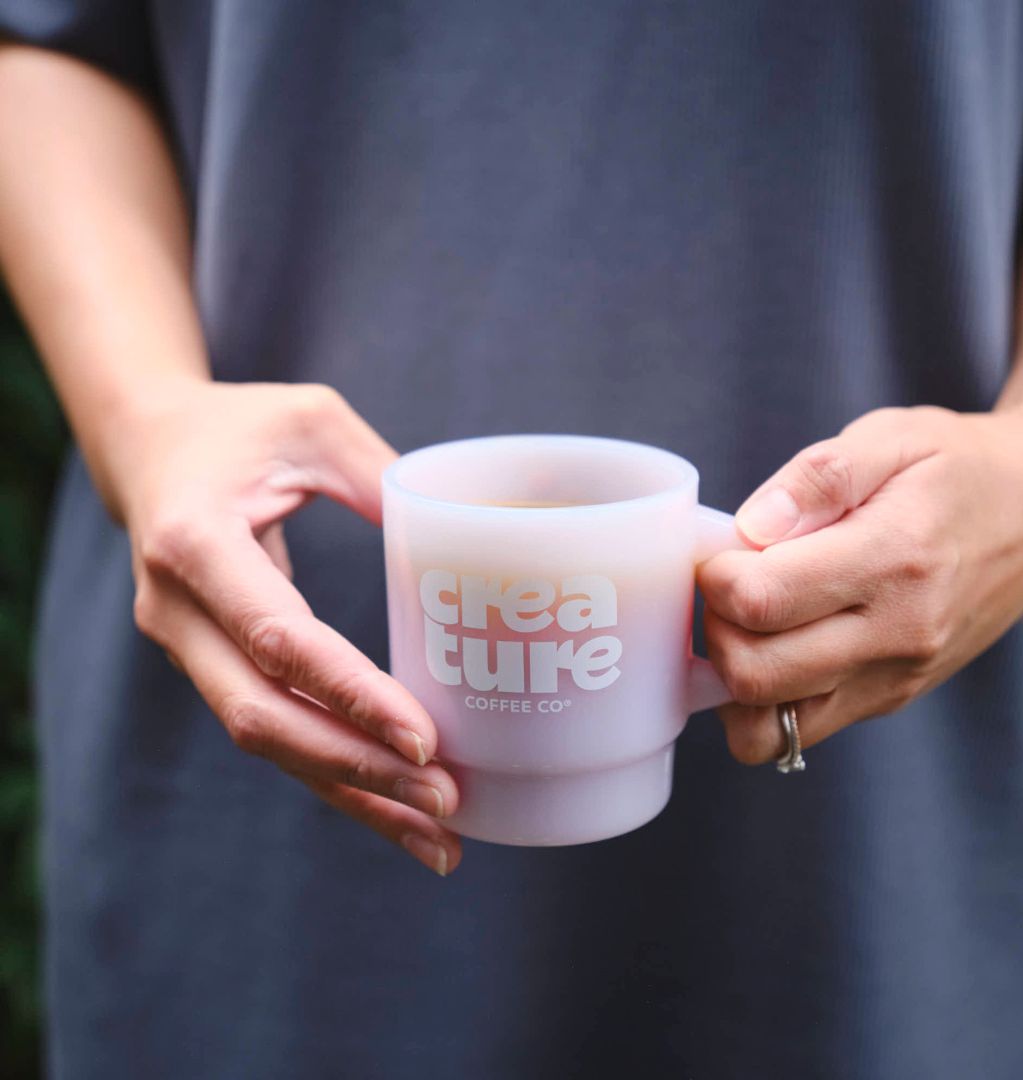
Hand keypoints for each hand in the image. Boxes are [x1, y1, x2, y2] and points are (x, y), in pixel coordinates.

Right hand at [116, 380, 461, 874]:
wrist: (148, 450)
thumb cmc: (239, 427)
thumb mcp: (314, 422)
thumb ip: (382, 474)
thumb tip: (468, 534)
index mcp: (196, 541)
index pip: (278, 638)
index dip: (350, 693)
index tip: (424, 739)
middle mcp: (179, 610)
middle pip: (265, 717)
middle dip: (358, 767)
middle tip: (447, 800)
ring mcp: (188, 647)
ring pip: (267, 741)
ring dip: (351, 794)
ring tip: (438, 838)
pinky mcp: (211, 665)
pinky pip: (273, 730)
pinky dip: (333, 775)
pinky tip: (393, 811)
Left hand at [698, 406, 1022, 763]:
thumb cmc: (955, 468)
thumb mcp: (889, 438)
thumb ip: (816, 478)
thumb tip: (750, 528)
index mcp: (892, 559)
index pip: (762, 601)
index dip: (716, 576)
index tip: (722, 549)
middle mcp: (896, 635)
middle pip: (755, 674)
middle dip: (714, 627)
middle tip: (729, 585)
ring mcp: (893, 678)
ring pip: (768, 723)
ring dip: (729, 675)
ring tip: (746, 621)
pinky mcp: (888, 700)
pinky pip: (796, 733)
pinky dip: (759, 705)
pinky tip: (768, 650)